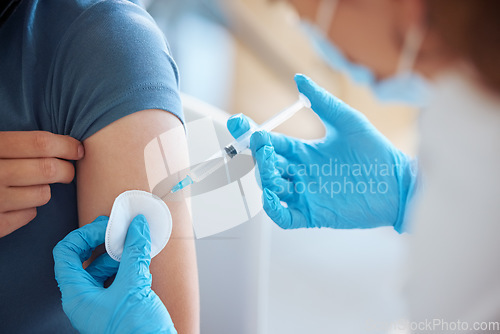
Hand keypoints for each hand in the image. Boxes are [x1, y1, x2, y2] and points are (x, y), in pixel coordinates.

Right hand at [0, 131, 83, 236]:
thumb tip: (57, 142)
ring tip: (32, 186)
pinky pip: (28, 215)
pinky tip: (16, 202)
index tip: (77, 149)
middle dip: (66, 170)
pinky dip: (28, 208)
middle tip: (66, 171)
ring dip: (44, 190)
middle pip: (48, 170)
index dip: (65, 145)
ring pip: (42, 194)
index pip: (39, 144)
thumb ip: (10, 142)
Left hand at [53, 215, 175, 333]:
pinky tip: (143, 258)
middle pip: (85, 258)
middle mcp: (87, 298)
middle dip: (103, 241)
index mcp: (77, 296)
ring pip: (104, 266)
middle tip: (120, 229)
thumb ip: (134, 254)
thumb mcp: (133, 288)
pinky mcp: (121, 303)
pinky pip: (120, 276)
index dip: (84, 235)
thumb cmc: (136, 333)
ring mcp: (104, 301)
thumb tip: (136, 228)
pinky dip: (130, 263)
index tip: (106, 227)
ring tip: (136, 242)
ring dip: (120, 251)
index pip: (67, 254)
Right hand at [227, 74, 415, 231]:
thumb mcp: (348, 122)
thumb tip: (299, 78)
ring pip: (272, 189)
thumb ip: (323, 102)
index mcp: (306, 152)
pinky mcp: (313, 214)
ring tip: (271, 165)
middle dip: (259, 156)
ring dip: (265, 178)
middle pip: (268, 166)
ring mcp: (305, 194)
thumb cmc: (377, 152)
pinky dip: (273, 209)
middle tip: (262, 147)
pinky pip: (284, 216)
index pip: (273, 144)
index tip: (242, 124)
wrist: (398, 184)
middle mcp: (301, 173)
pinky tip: (271, 196)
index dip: (256, 136)